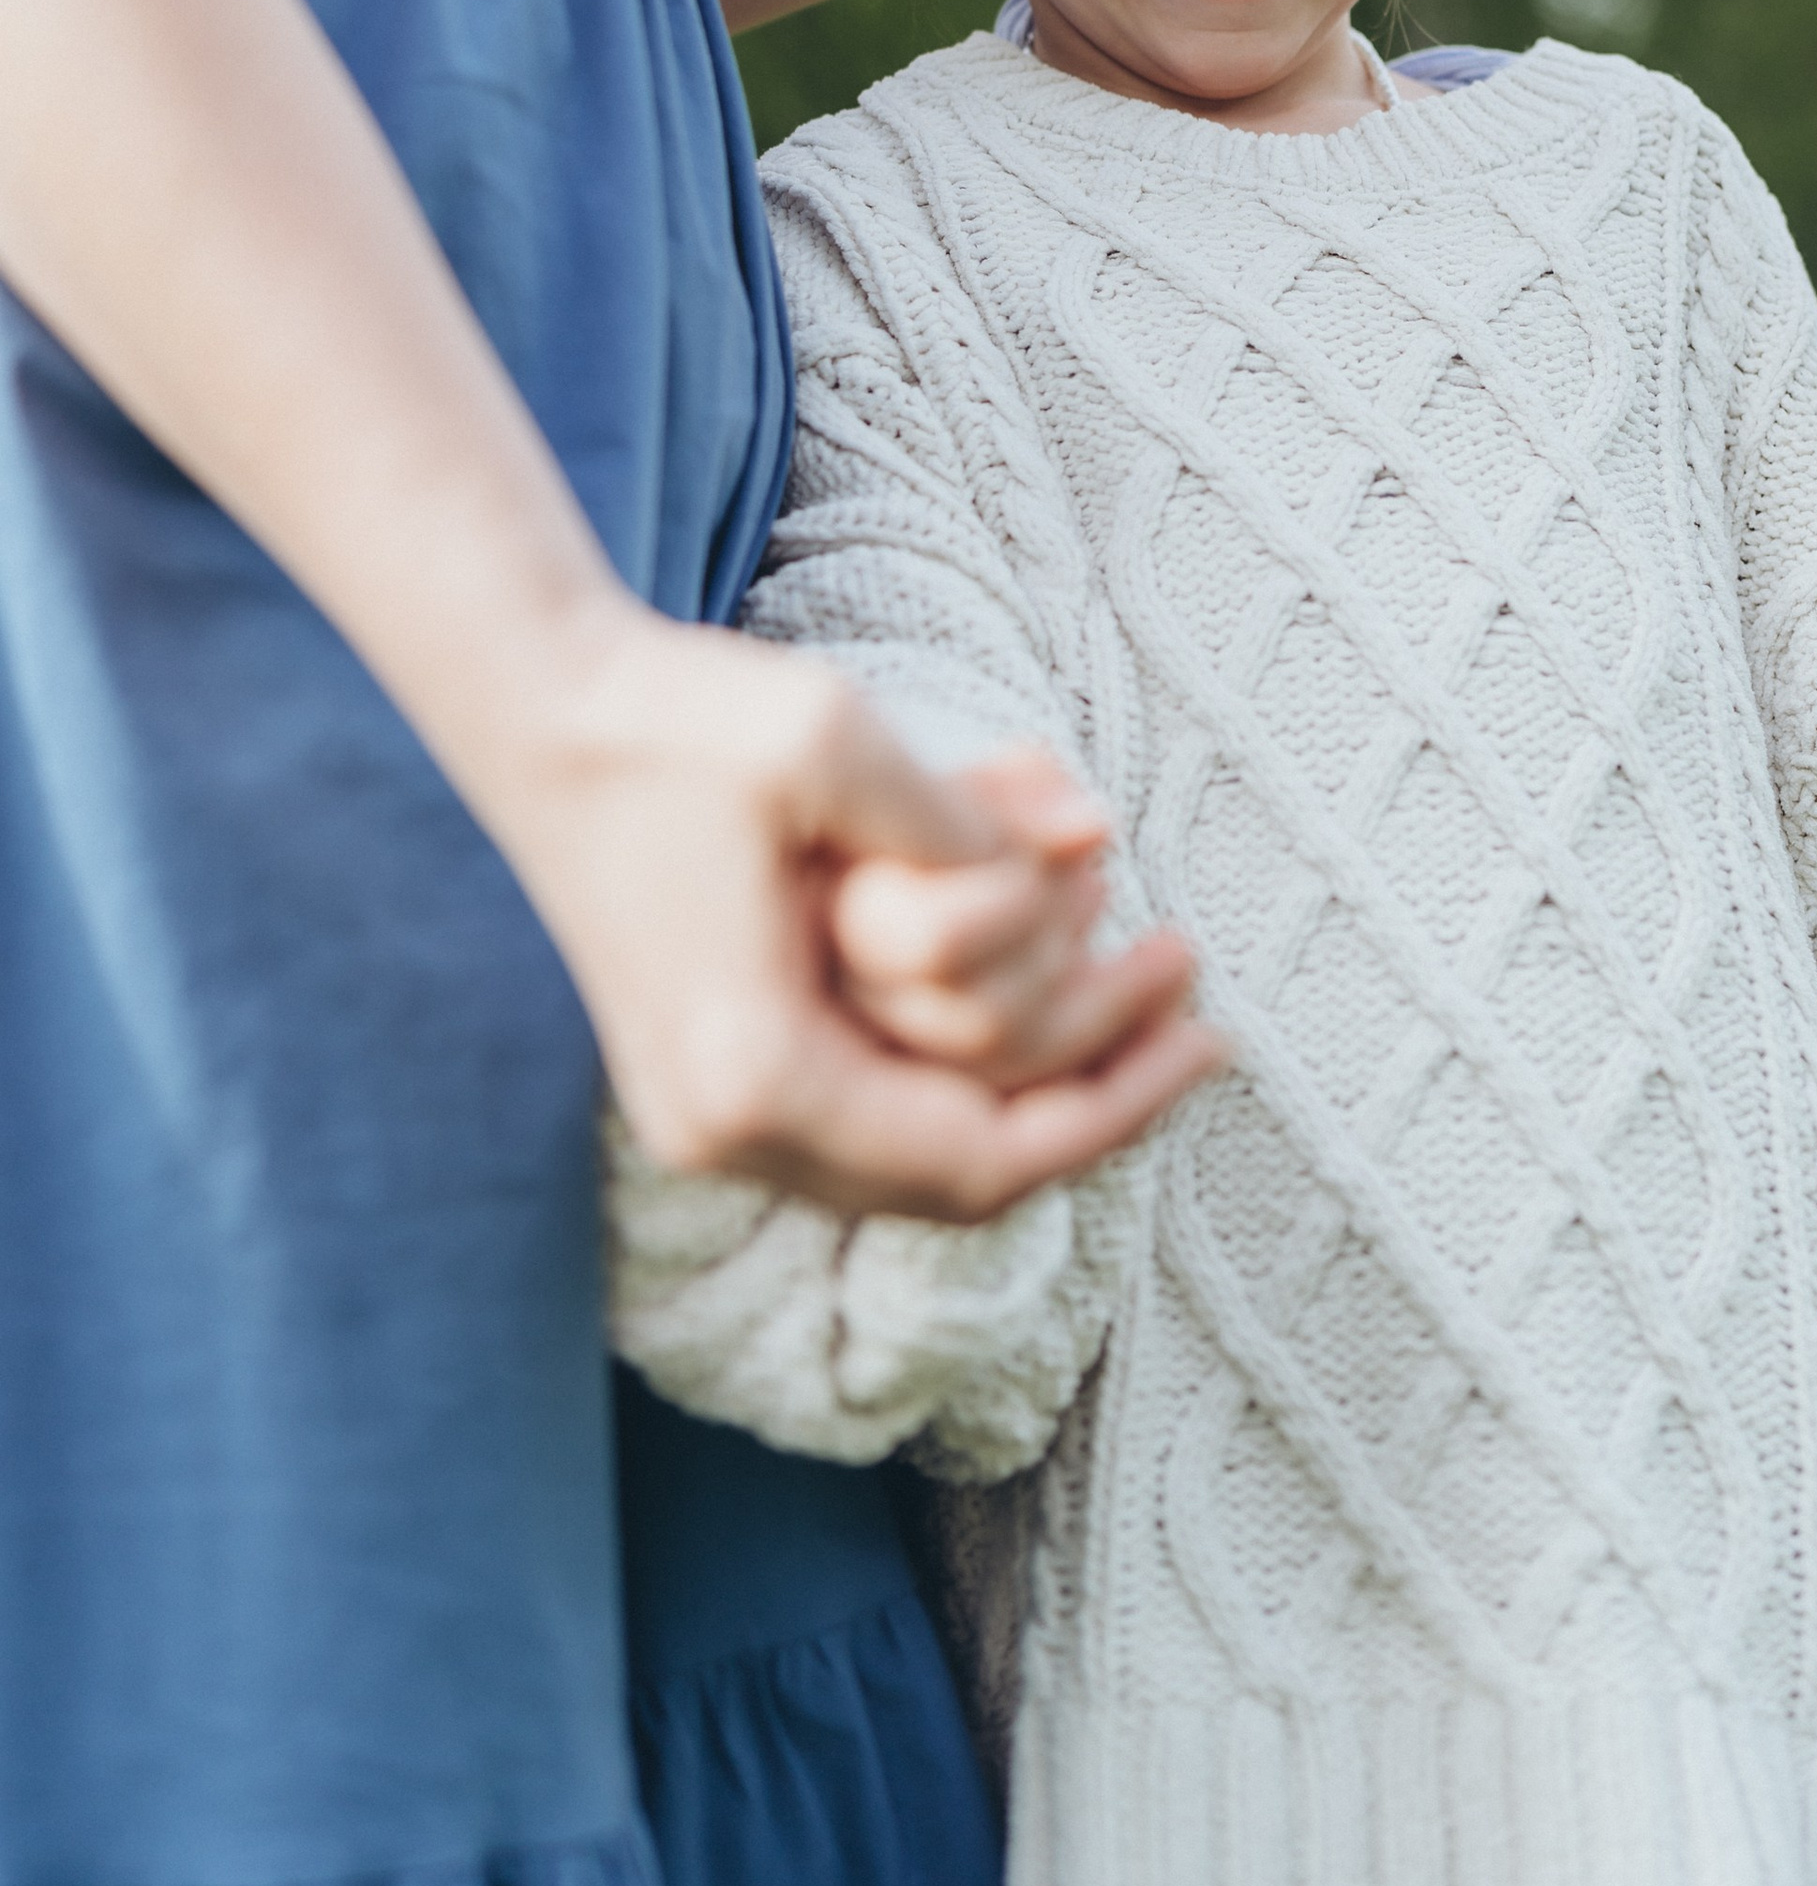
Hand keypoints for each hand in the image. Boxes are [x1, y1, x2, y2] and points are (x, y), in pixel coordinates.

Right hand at [472, 605, 1222, 1222]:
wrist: (537, 710)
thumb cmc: (677, 719)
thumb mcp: (834, 738)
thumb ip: (966, 821)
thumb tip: (1094, 847)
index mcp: (754, 1075)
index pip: (980, 1157)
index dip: (1114, 1102)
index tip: (1209, 1030)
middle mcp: (727, 1129)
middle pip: (961, 1174)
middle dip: (1094, 1083)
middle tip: (1192, 988)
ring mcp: (710, 1114)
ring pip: (922, 1147)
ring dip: (1034, 1060)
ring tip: (1130, 956)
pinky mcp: (712, 1072)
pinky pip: (877, 1105)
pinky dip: (964, 1050)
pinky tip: (1035, 969)